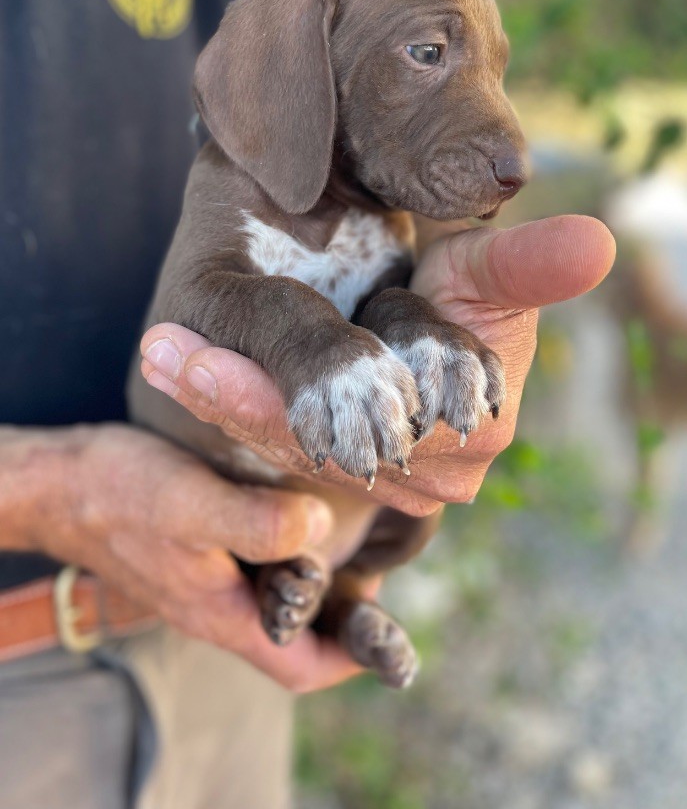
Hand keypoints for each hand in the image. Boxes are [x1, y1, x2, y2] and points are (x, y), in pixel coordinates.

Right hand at [0, 423, 360, 692]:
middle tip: (381, 574)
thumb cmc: (122, 493)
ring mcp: (206, 582)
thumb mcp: (192, 505)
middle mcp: (218, 607)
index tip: (390, 631)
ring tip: (358, 543)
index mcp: (222, 614)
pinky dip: (289, 554)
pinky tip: (303, 515)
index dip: (352, 659)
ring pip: (278, 602)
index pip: (302, 667)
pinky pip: (255, 569)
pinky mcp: (197, 553)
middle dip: (344, 619)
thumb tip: (322, 531)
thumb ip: (258, 524)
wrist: (62, 480)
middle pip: (296, 638)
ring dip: (319, 585)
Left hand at [140, 214, 614, 514]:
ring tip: (163, 352)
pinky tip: (169, 356)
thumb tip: (599, 243)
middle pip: (323, 440)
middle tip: (173, 354)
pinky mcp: (328, 459)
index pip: (381, 414)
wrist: (432, 317)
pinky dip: (218, 395)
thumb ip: (528, 268)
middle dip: (248, 399)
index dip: (315, 386)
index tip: (225, 355)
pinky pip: (268, 431)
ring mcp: (372, 473)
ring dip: (220, 397)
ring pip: (287, 442)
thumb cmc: (465, 292)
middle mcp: (422, 470)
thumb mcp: (490, 273)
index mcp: (472, 428)